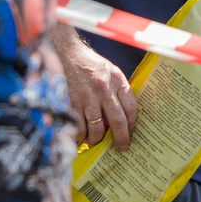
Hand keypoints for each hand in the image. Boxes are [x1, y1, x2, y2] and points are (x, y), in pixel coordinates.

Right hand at [59, 32, 135, 149]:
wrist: (68, 54)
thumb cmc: (92, 66)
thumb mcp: (111, 72)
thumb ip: (118, 92)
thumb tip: (123, 119)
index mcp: (117, 80)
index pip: (131, 108)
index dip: (132, 125)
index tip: (130, 133)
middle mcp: (104, 88)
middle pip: (117, 121)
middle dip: (121, 138)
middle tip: (122, 147)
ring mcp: (87, 96)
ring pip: (96, 128)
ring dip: (96, 139)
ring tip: (95, 140)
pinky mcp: (71, 101)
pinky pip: (79, 126)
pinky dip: (80, 134)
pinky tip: (81, 134)